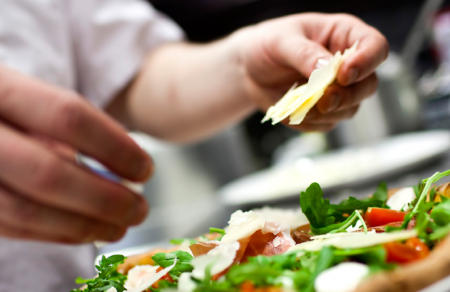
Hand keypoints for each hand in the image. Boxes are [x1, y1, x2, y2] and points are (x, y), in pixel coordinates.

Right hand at [0, 65, 152, 243]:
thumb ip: (68, 121)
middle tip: (139, 210)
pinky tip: (86, 231)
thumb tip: (128, 159)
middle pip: (49, 174)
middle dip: (105, 198)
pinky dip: (56, 233)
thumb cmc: (3, 108)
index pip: (68, 117)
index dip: (115, 147)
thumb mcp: (27, 95)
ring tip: (120, 227)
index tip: (145, 168)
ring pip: (27, 211)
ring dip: (85, 225)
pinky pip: (12, 227)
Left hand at [234, 13, 387, 130]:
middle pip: (369, 85)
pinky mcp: (324, 111)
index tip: (343, 74)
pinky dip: (310, 122)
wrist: (248, 68)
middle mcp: (347, 64)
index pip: (375, 47)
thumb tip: (326, 69)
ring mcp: (338, 90)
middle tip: (323, 100)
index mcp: (344, 35)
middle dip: (348, 96)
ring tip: (299, 106)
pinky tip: (292, 112)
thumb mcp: (281, 42)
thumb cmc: (267, 44)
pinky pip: (327, 123)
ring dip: (327, 113)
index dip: (366, 62)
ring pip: (350, 109)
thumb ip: (304, 54)